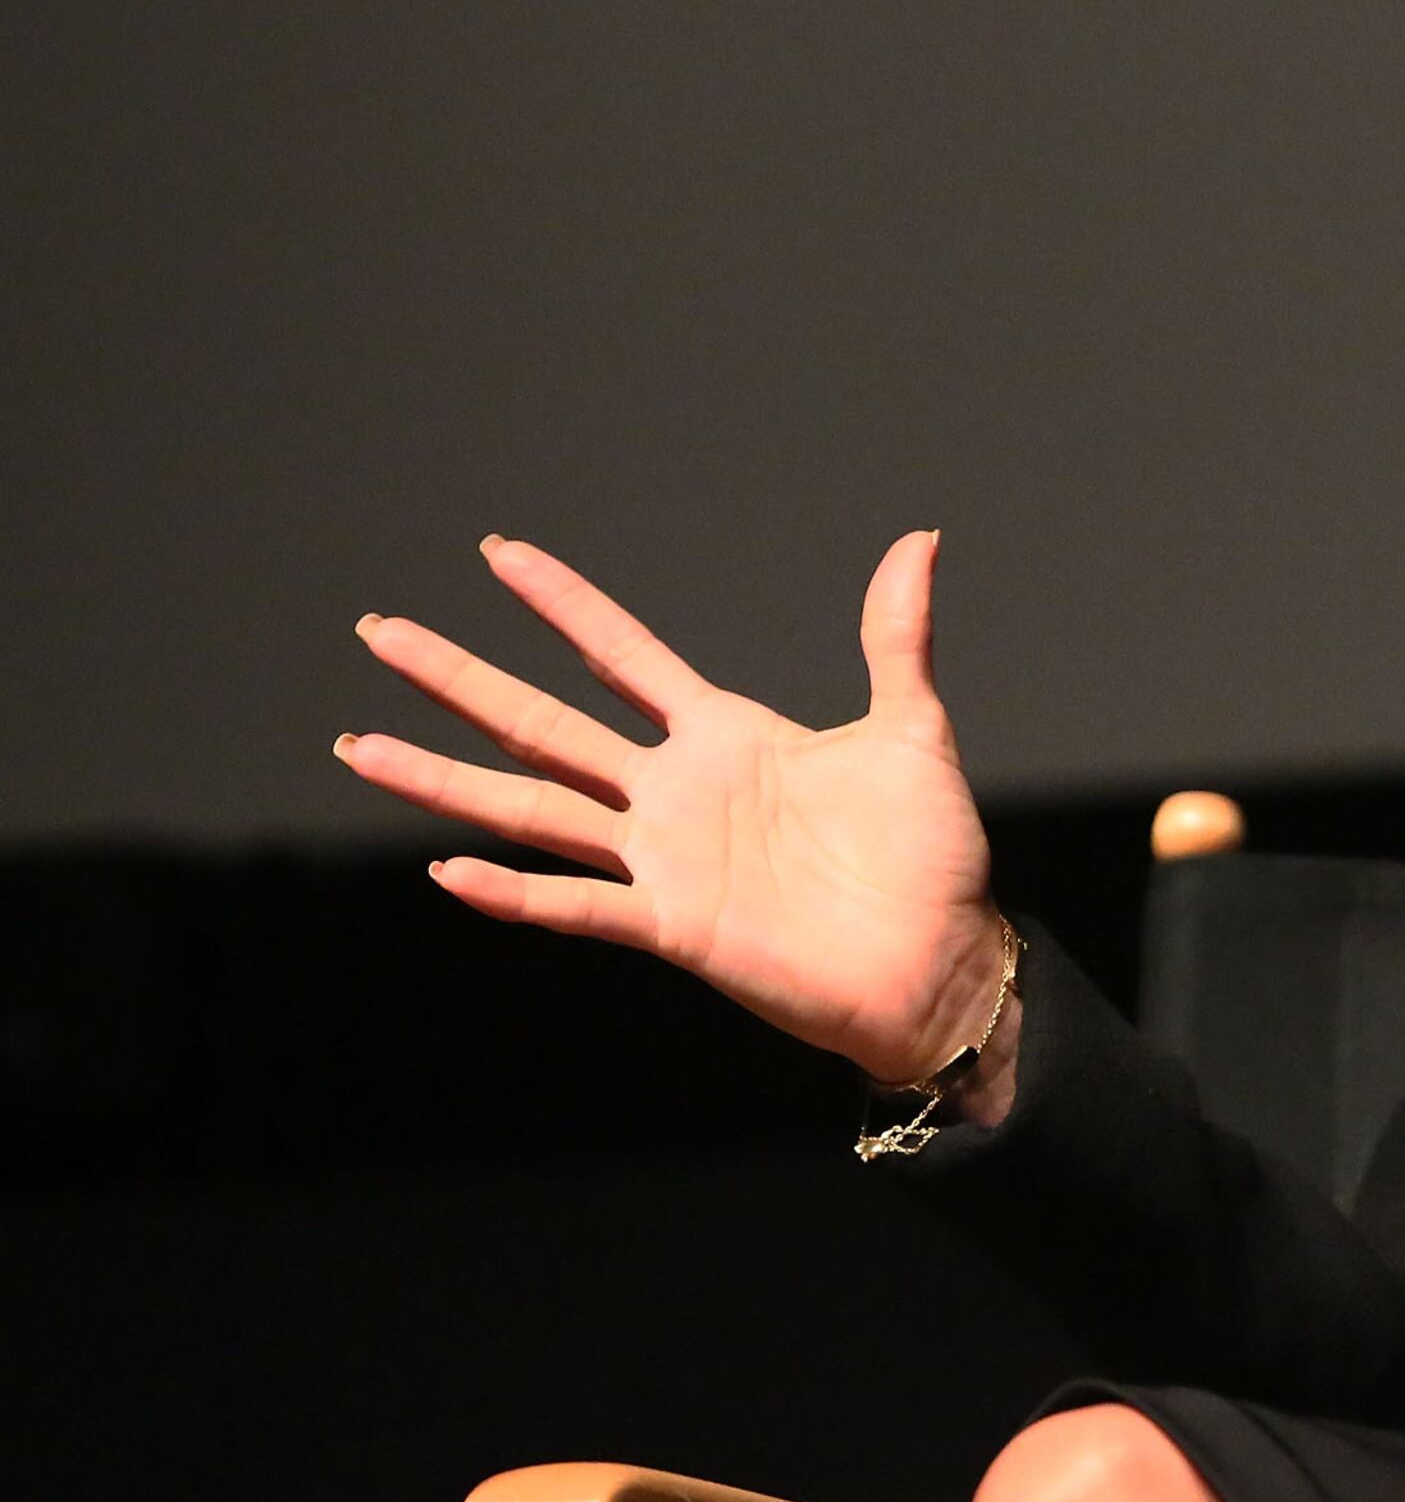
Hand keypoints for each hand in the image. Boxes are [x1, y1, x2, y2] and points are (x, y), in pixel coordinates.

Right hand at [337, 531, 1009, 1088]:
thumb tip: (919, 539)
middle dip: (461, 678)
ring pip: (532, 807)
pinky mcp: (674, 925)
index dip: (562, 603)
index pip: (621, 654)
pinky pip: (577, 905)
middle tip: (380, 631)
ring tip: (364, 746)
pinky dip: (512, 892)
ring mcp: (666, 859)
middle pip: (544, 722)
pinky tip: (447, 869)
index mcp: (728, 736)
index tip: (498, 552)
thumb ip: (895, 636)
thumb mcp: (911, 729)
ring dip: (445, 781)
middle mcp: (677, 791)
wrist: (944, 962)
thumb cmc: (930, 856)